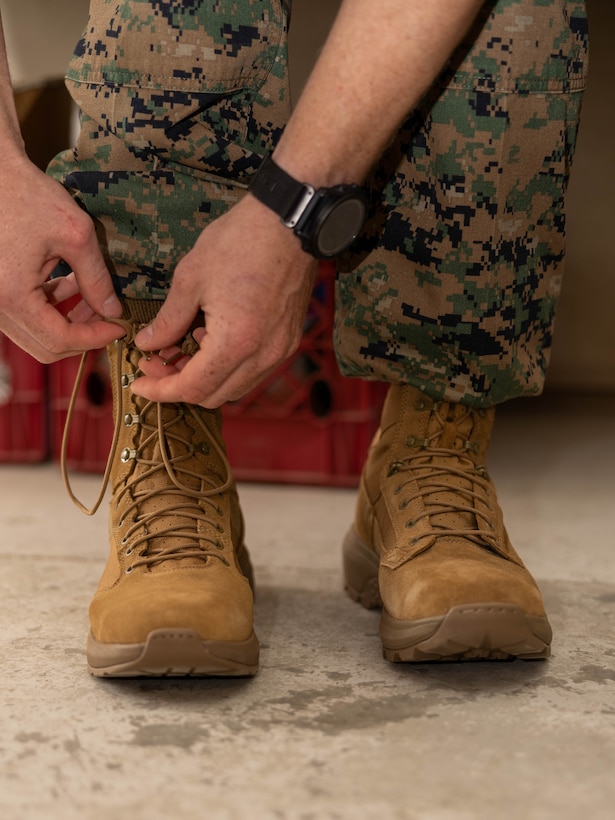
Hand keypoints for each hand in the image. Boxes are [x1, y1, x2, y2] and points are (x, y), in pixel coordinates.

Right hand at [0, 156, 123, 360]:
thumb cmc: (27, 194)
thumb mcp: (75, 235)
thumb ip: (96, 278)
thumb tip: (112, 310)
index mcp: (11, 294)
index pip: (59, 339)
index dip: (94, 338)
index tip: (118, 327)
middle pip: (44, 346)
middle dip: (81, 336)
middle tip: (109, 320)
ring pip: (34, 333)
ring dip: (67, 321)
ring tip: (93, 298)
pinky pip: (23, 315)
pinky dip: (49, 307)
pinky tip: (70, 284)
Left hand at [131, 194, 316, 407]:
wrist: (286, 223)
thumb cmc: (240, 242)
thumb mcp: (191, 279)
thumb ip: (168, 320)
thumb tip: (148, 344)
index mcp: (236, 343)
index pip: (193, 388)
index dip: (161, 391)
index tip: (139, 383)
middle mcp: (262, 355)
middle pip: (214, 396)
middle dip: (179, 385)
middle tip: (155, 362)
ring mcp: (279, 351)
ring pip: (234, 387)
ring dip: (204, 378)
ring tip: (180, 349)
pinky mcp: (287, 341)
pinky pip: (252, 370)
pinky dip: (227, 367)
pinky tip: (210, 339)